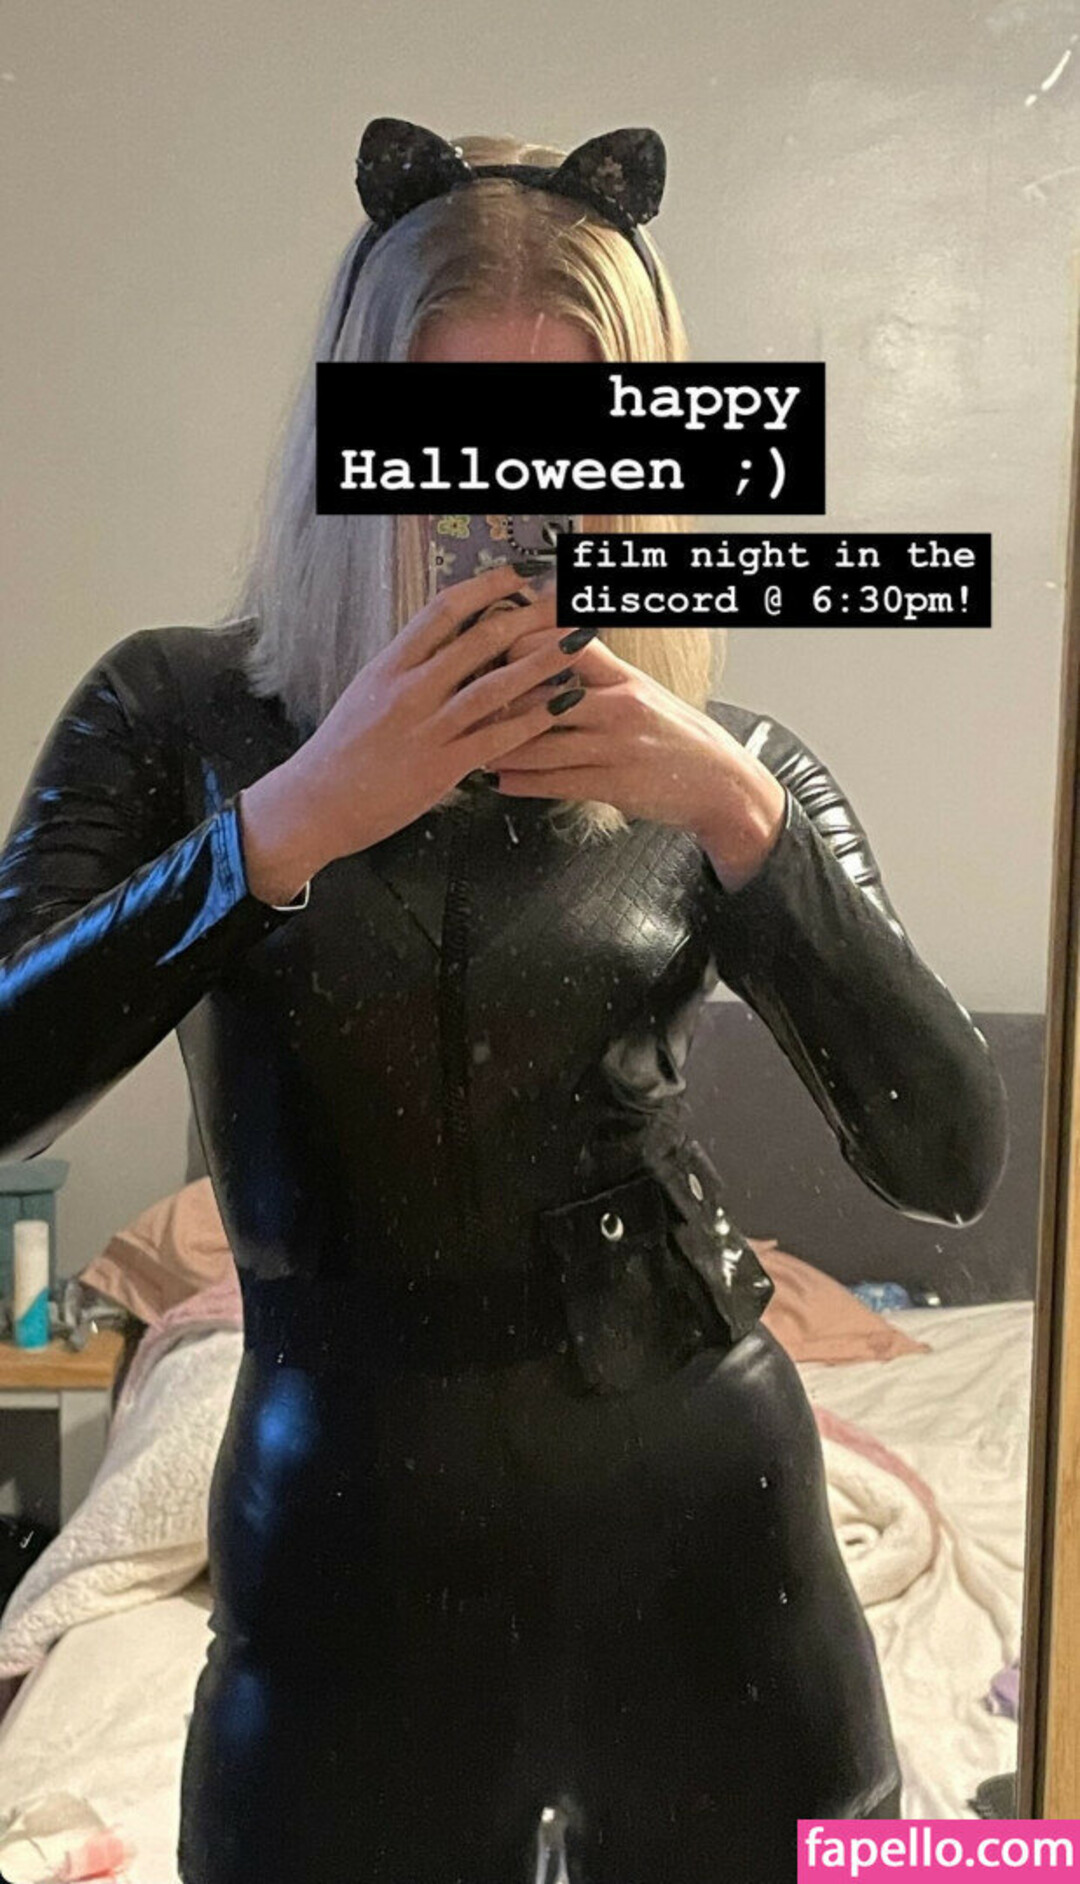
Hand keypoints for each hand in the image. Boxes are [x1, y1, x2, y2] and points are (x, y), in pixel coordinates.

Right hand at [238, 563, 585, 901]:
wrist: (314, 804)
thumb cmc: (341, 753)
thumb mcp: (367, 695)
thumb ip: (407, 670)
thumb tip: (444, 645)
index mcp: (390, 665)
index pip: (444, 609)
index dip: (487, 585)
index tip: (521, 571)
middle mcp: (409, 689)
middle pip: (479, 638)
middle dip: (529, 615)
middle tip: (566, 598)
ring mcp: (426, 727)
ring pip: (495, 684)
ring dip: (542, 661)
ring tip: (578, 642)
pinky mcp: (441, 767)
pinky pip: (497, 737)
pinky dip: (533, 719)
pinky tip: (562, 705)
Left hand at [491, 629, 788, 891]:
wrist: (720, 784)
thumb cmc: (676, 737)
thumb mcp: (642, 694)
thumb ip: (598, 677)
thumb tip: (544, 659)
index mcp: (625, 678)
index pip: (567, 645)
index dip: (524, 647)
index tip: (490, 653)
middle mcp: (619, 707)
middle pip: (542, 697)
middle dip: (497, 705)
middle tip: (460, 708)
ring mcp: (616, 748)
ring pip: (542, 744)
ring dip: (499, 748)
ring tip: (470, 749)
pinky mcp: (614, 786)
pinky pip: (556, 783)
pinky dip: (522, 783)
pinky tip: (499, 781)